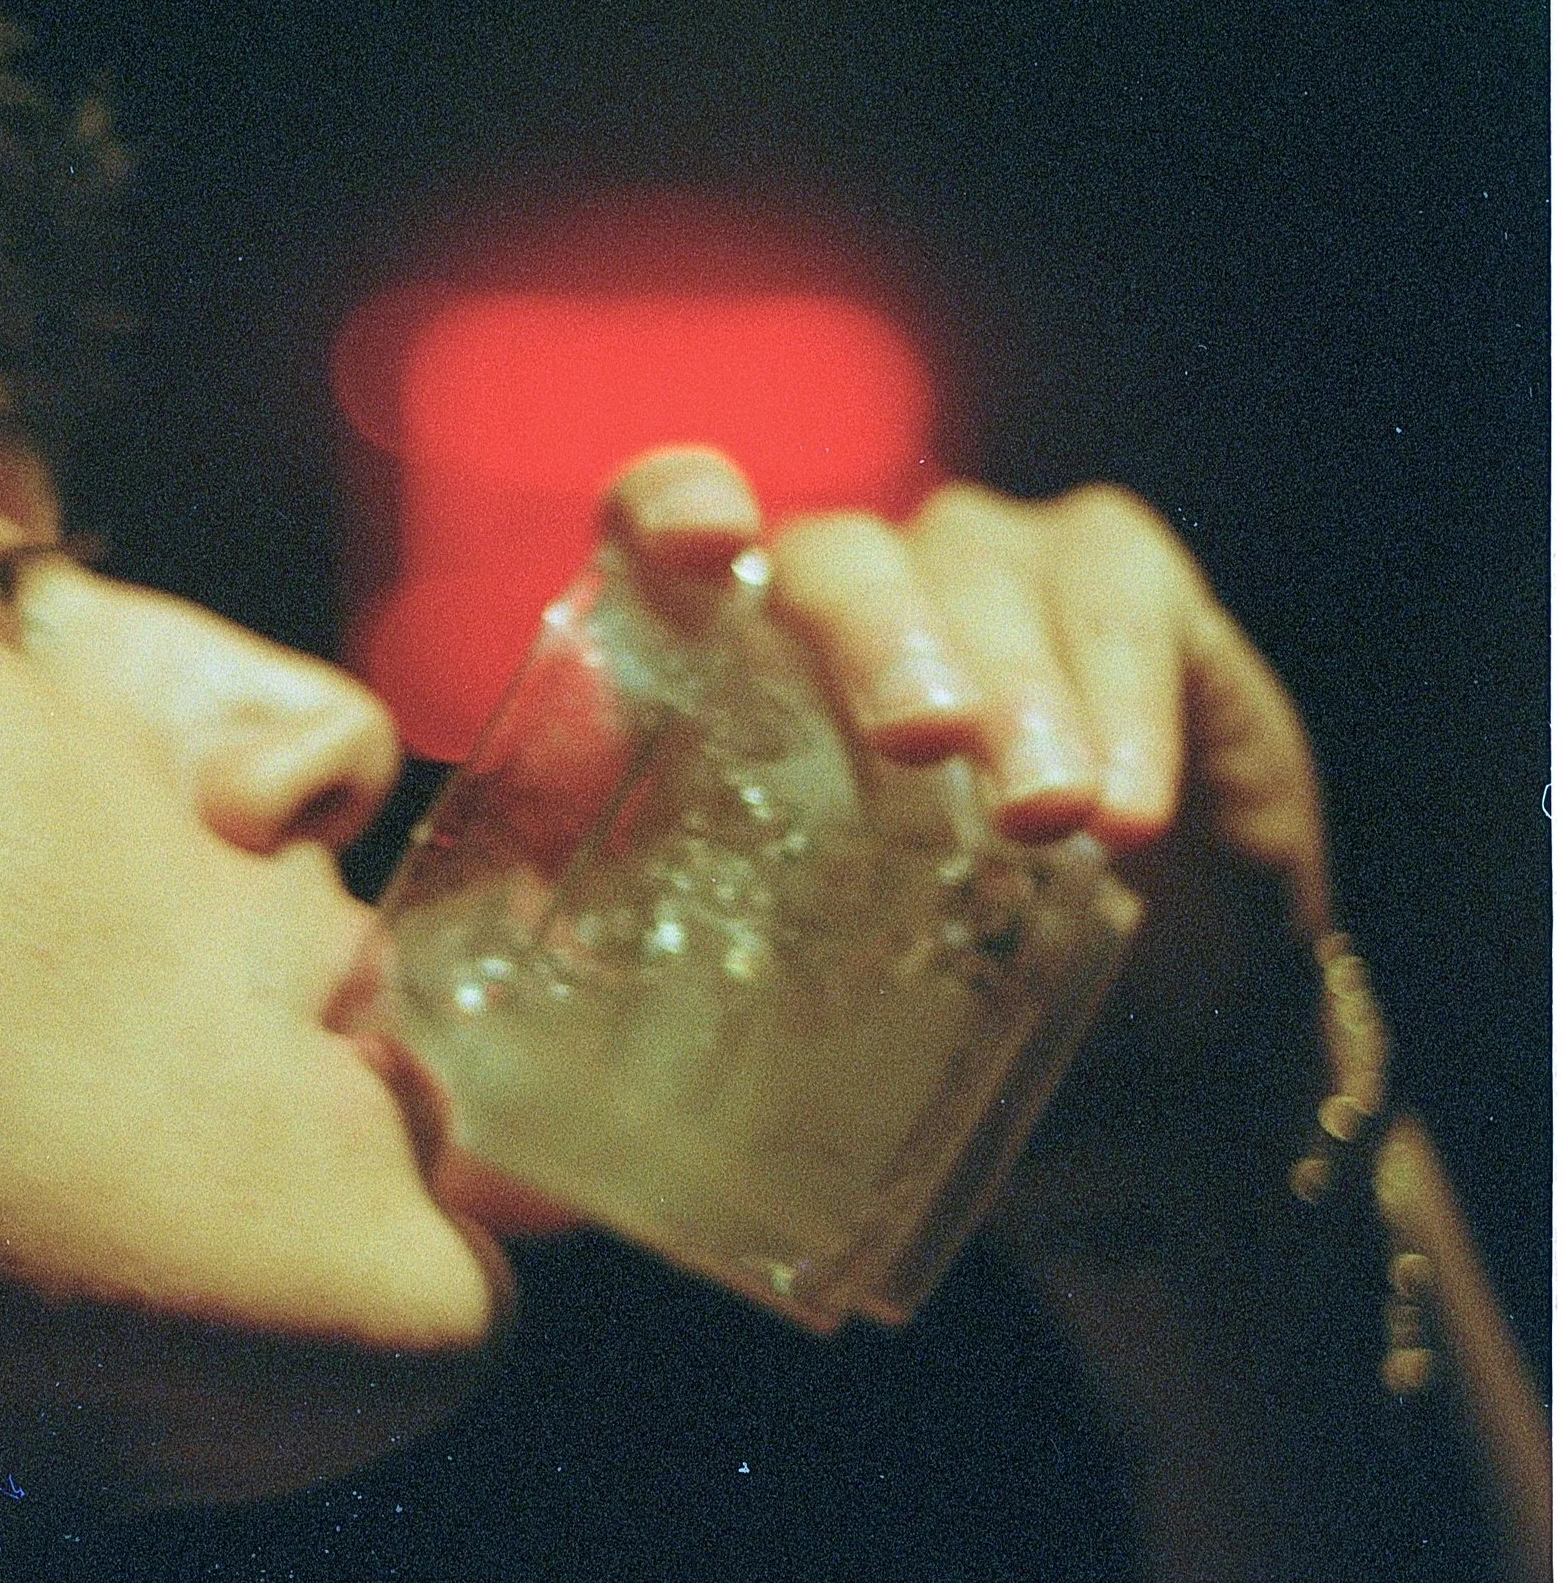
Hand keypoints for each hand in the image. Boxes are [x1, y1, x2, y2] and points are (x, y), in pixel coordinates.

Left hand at [602, 448, 1335, 1185]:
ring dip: (1017, 690)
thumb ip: (608, 976)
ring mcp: (990, 568)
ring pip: (982, 574)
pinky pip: (1123, 602)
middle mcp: (846, 583)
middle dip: (876, 639)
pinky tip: (1132, 813)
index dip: (672, 507)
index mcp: (725, 649)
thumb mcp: (746, 984)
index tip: (701, 547)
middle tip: (925, 744)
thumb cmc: (895, 986)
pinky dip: (1126, 701)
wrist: (1123, 1044)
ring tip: (1044, 815)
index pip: (667, 523)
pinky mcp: (1128, 590)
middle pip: (836, 560)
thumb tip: (450, 1075)